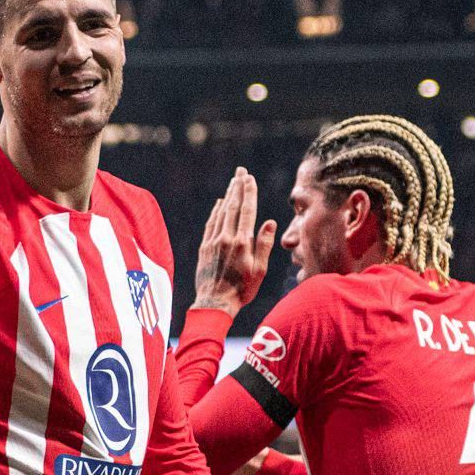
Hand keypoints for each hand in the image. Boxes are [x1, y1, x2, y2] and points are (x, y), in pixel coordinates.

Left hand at [194, 166, 276, 313]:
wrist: (214, 304)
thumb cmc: (241, 290)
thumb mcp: (259, 270)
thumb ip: (264, 244)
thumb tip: (270, 222)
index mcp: (242, 243)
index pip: (247, 210)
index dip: (248, 192)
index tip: (250, 178)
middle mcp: (226, 238)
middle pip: (233, 206)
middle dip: (238, 186)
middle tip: (241, 170)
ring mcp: (213, 241)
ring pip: (221, 212)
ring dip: (228, 195)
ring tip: (233, 182)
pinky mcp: (204, 247)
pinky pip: (211, 223)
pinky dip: (216, 211)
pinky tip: (220, 203)